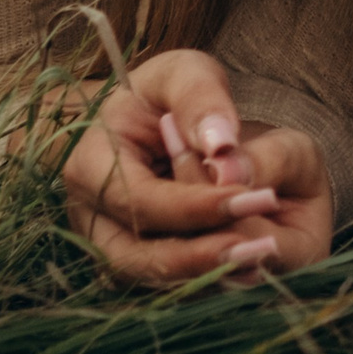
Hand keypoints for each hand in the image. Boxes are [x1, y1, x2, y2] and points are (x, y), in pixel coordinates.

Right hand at [60, 47, 334, 283]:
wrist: (151, 113)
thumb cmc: (165, 91)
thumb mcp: (185, 74)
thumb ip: (202, 101)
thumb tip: (222, 147)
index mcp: (90, 164)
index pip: (141, 200)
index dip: (197, 206)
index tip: (259, 197)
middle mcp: (89, 214)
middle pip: (137, 254)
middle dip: (200, 255)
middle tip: (263, 249)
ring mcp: (106, 242)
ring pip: (151, 276)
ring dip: (207, 274)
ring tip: (263, 260)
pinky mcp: (133, 258)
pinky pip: (166, 279)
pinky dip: (207, 277)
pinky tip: (254, 269)